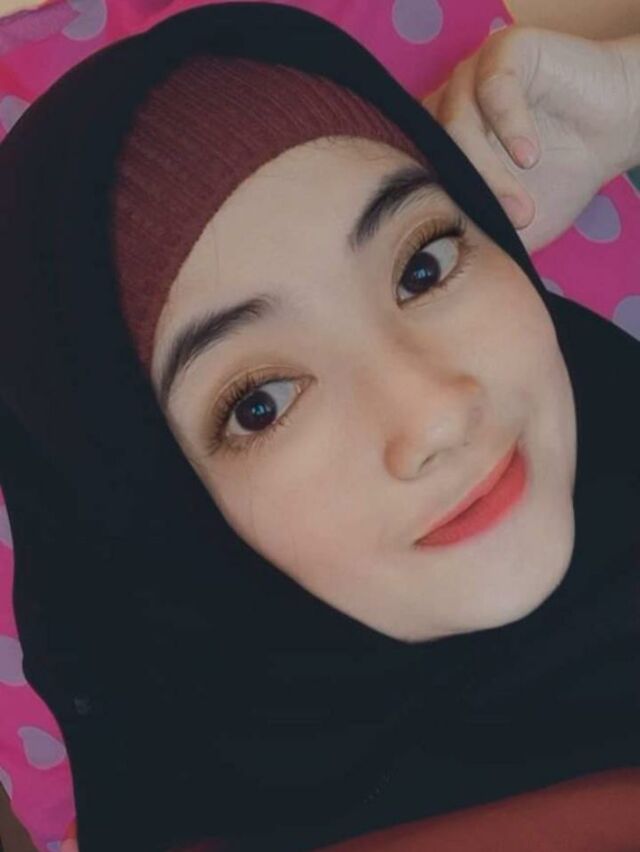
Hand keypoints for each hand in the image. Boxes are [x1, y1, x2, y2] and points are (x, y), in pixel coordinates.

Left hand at [422, 25, 639, 252]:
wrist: (616, 130)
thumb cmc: (560, 177)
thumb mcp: (513, 223)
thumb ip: (479, 239)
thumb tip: (443, 274)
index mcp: (438, 144)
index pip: (412, 175)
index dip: (435, 211)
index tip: (464, 247)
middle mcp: (447, 106)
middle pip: (432, 152)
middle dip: (467, 197)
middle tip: (508, 227)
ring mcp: (471, 75)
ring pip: (458, 123)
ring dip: (491, 173)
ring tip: (524, 205)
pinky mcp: (505, 50)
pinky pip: (494, 88)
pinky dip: (510, 126)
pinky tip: (531, 156)